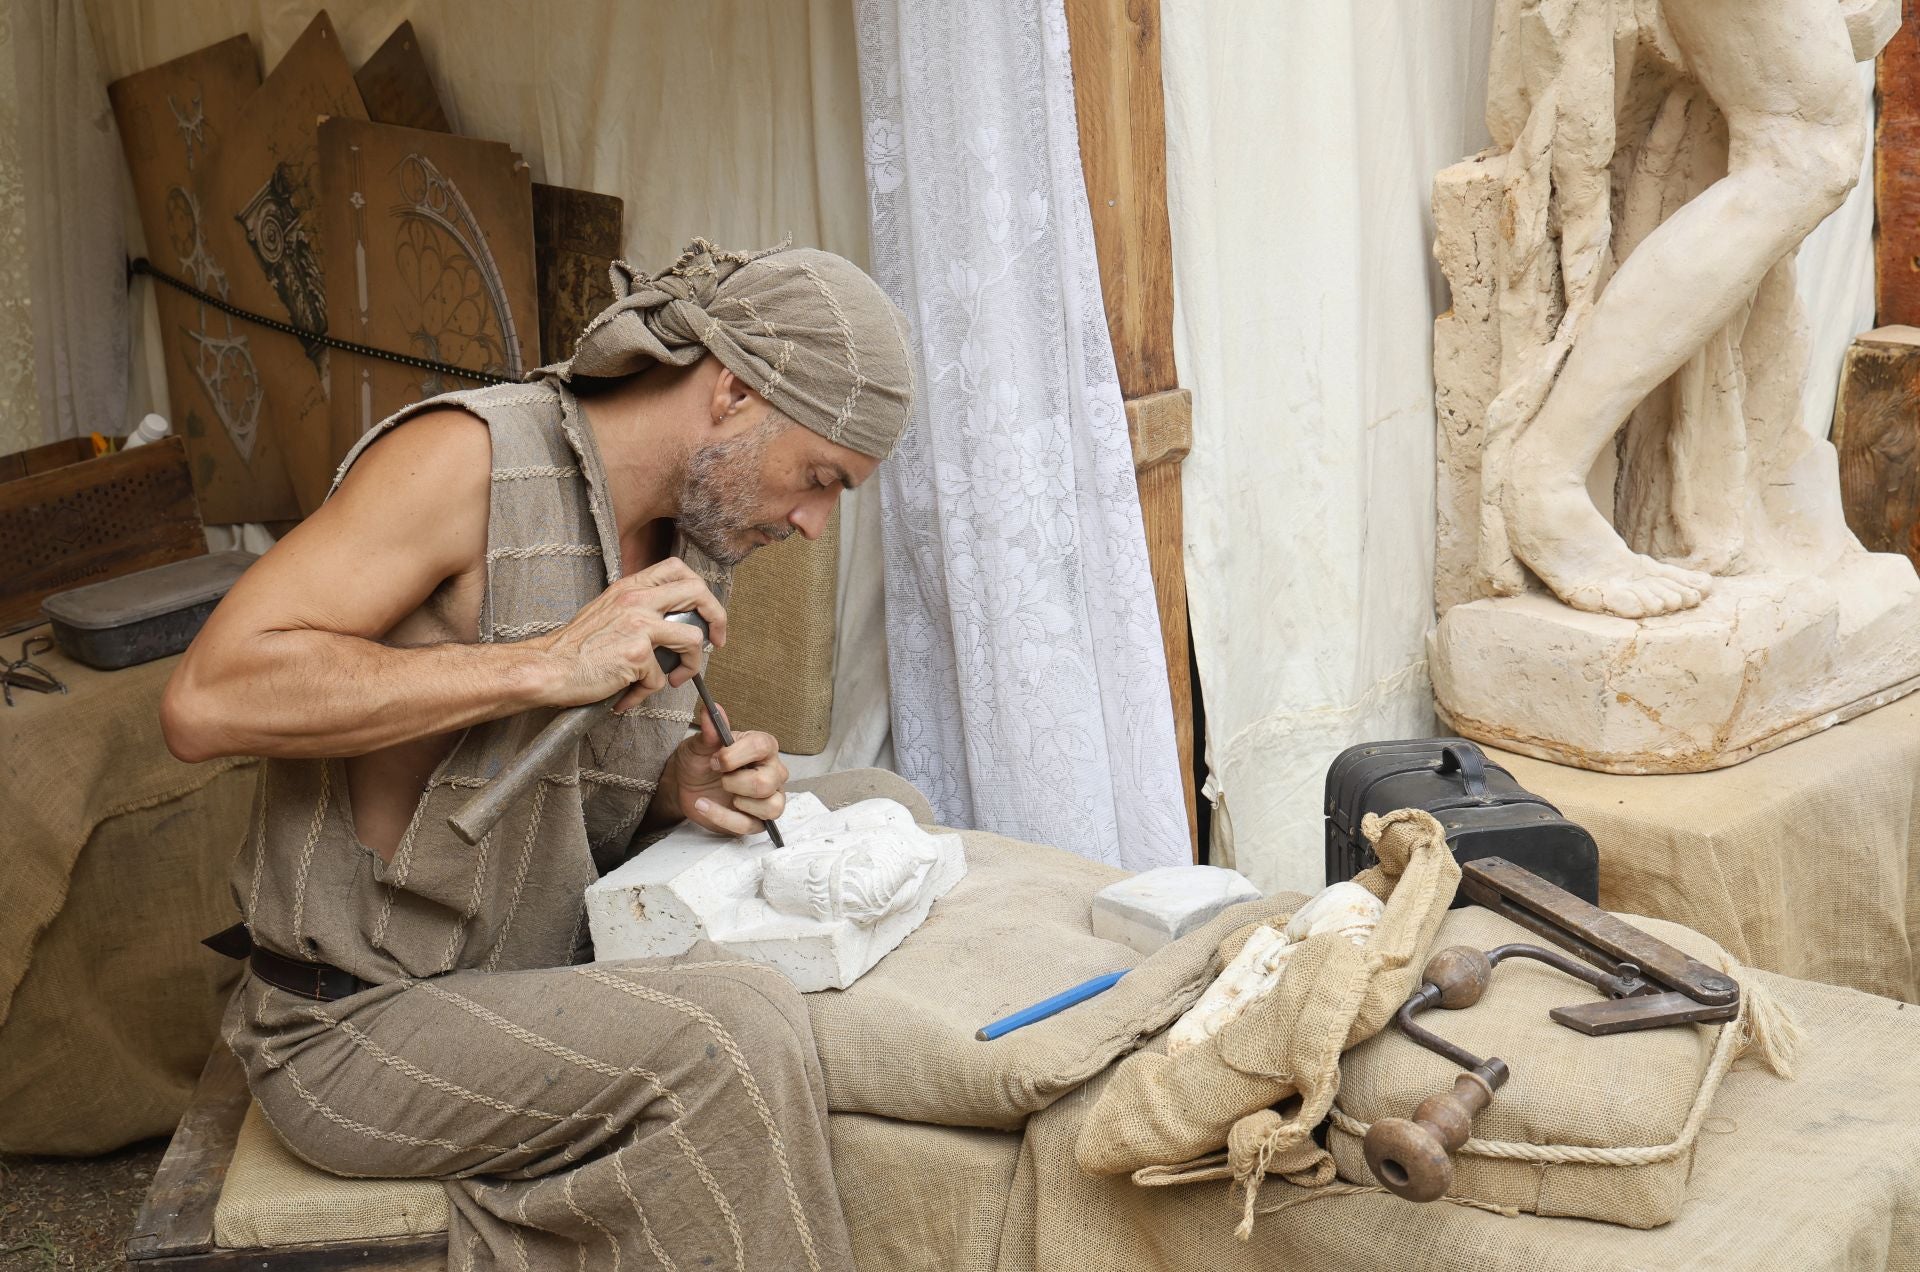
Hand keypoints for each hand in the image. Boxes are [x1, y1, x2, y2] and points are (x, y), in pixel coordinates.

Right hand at [531, 558, 726, 709]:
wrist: (549, 668)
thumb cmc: (575, 648)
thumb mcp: (607, 612)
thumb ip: (636, 610)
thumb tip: (669, 626)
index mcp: (630, 587)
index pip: (678, 570)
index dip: (701, 592)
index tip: (705, 617)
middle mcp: (636, 599)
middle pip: (698, 593)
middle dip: (717, 619)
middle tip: (714, 644)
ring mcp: (638, 624)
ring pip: (692, 639)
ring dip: (688, 667)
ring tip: (671, 680)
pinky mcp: (637, 653)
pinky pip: (661, 677)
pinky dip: (647, 692)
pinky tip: (628, 695)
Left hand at [658, 700, 786, 835]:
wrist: (686, 785)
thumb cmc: (700, 761)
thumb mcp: (699, 745)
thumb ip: (709, 731)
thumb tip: (711, 709)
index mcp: (763, 747)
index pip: (763, 747)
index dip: (736, 755)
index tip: (715, 759)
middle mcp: (773, 772)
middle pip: (767, 782)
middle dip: (735, 782)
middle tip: (719, 777)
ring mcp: (769, 798)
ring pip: (771, 807)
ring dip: (738, 802)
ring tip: (721, 792)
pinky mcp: (757, 820)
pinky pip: (751, 826)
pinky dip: (723, 817)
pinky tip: (705, 806)